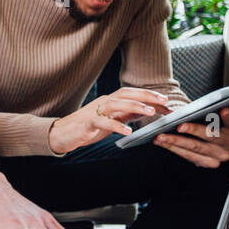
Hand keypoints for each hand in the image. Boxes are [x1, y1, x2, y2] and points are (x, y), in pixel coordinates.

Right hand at [49, 86, 170, 154]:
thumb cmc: (87, 127)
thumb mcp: (111, 119)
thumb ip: (126, 114)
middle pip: (126, 94)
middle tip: (164, 101)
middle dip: (146, 96)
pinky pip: (103, 122)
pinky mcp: (87, 122)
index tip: (167, 103)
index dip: (149, 97)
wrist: (61, 134)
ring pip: (116, 104)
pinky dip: (116, 125)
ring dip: (135, 107)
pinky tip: (127, 131)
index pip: (132, 94)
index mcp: (110, 101)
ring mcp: (95, 111)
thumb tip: (147, 111)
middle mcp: (104, 102)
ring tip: (150, 112)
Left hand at [154, 106, 228, 168]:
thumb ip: (210, 110)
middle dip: (194, 130)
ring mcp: (221, 155)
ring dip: (176, 141)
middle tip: (179, 126)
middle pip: (212, 136)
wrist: (217, 142)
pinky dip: (174, 148)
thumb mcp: (216, 115)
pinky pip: (189, 156)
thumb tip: (191, 108)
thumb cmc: (214, 123)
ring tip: (161, 136)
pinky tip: (163, 142)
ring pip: (197, 148)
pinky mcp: (209, 163)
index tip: (223, 110)